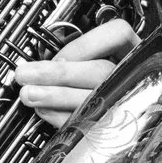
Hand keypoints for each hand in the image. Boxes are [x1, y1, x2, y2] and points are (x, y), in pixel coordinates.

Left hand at [13, 14, 135, 128]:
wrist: (123, 126)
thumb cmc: (101, 86)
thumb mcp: (93, 63)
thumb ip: (75, 59)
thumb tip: (40, 65)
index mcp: (131, 53)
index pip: (118, 35)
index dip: (85, 46)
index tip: (58, 56)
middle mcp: (134, 75)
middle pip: (101, 71)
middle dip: (58, 73)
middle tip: (27, 75)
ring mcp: (128, 101)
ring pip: (95, 98)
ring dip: (55, 96)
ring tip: (29, 94)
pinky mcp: (115, 127)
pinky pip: (90, 123)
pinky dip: (63, 117)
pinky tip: (45, 111)